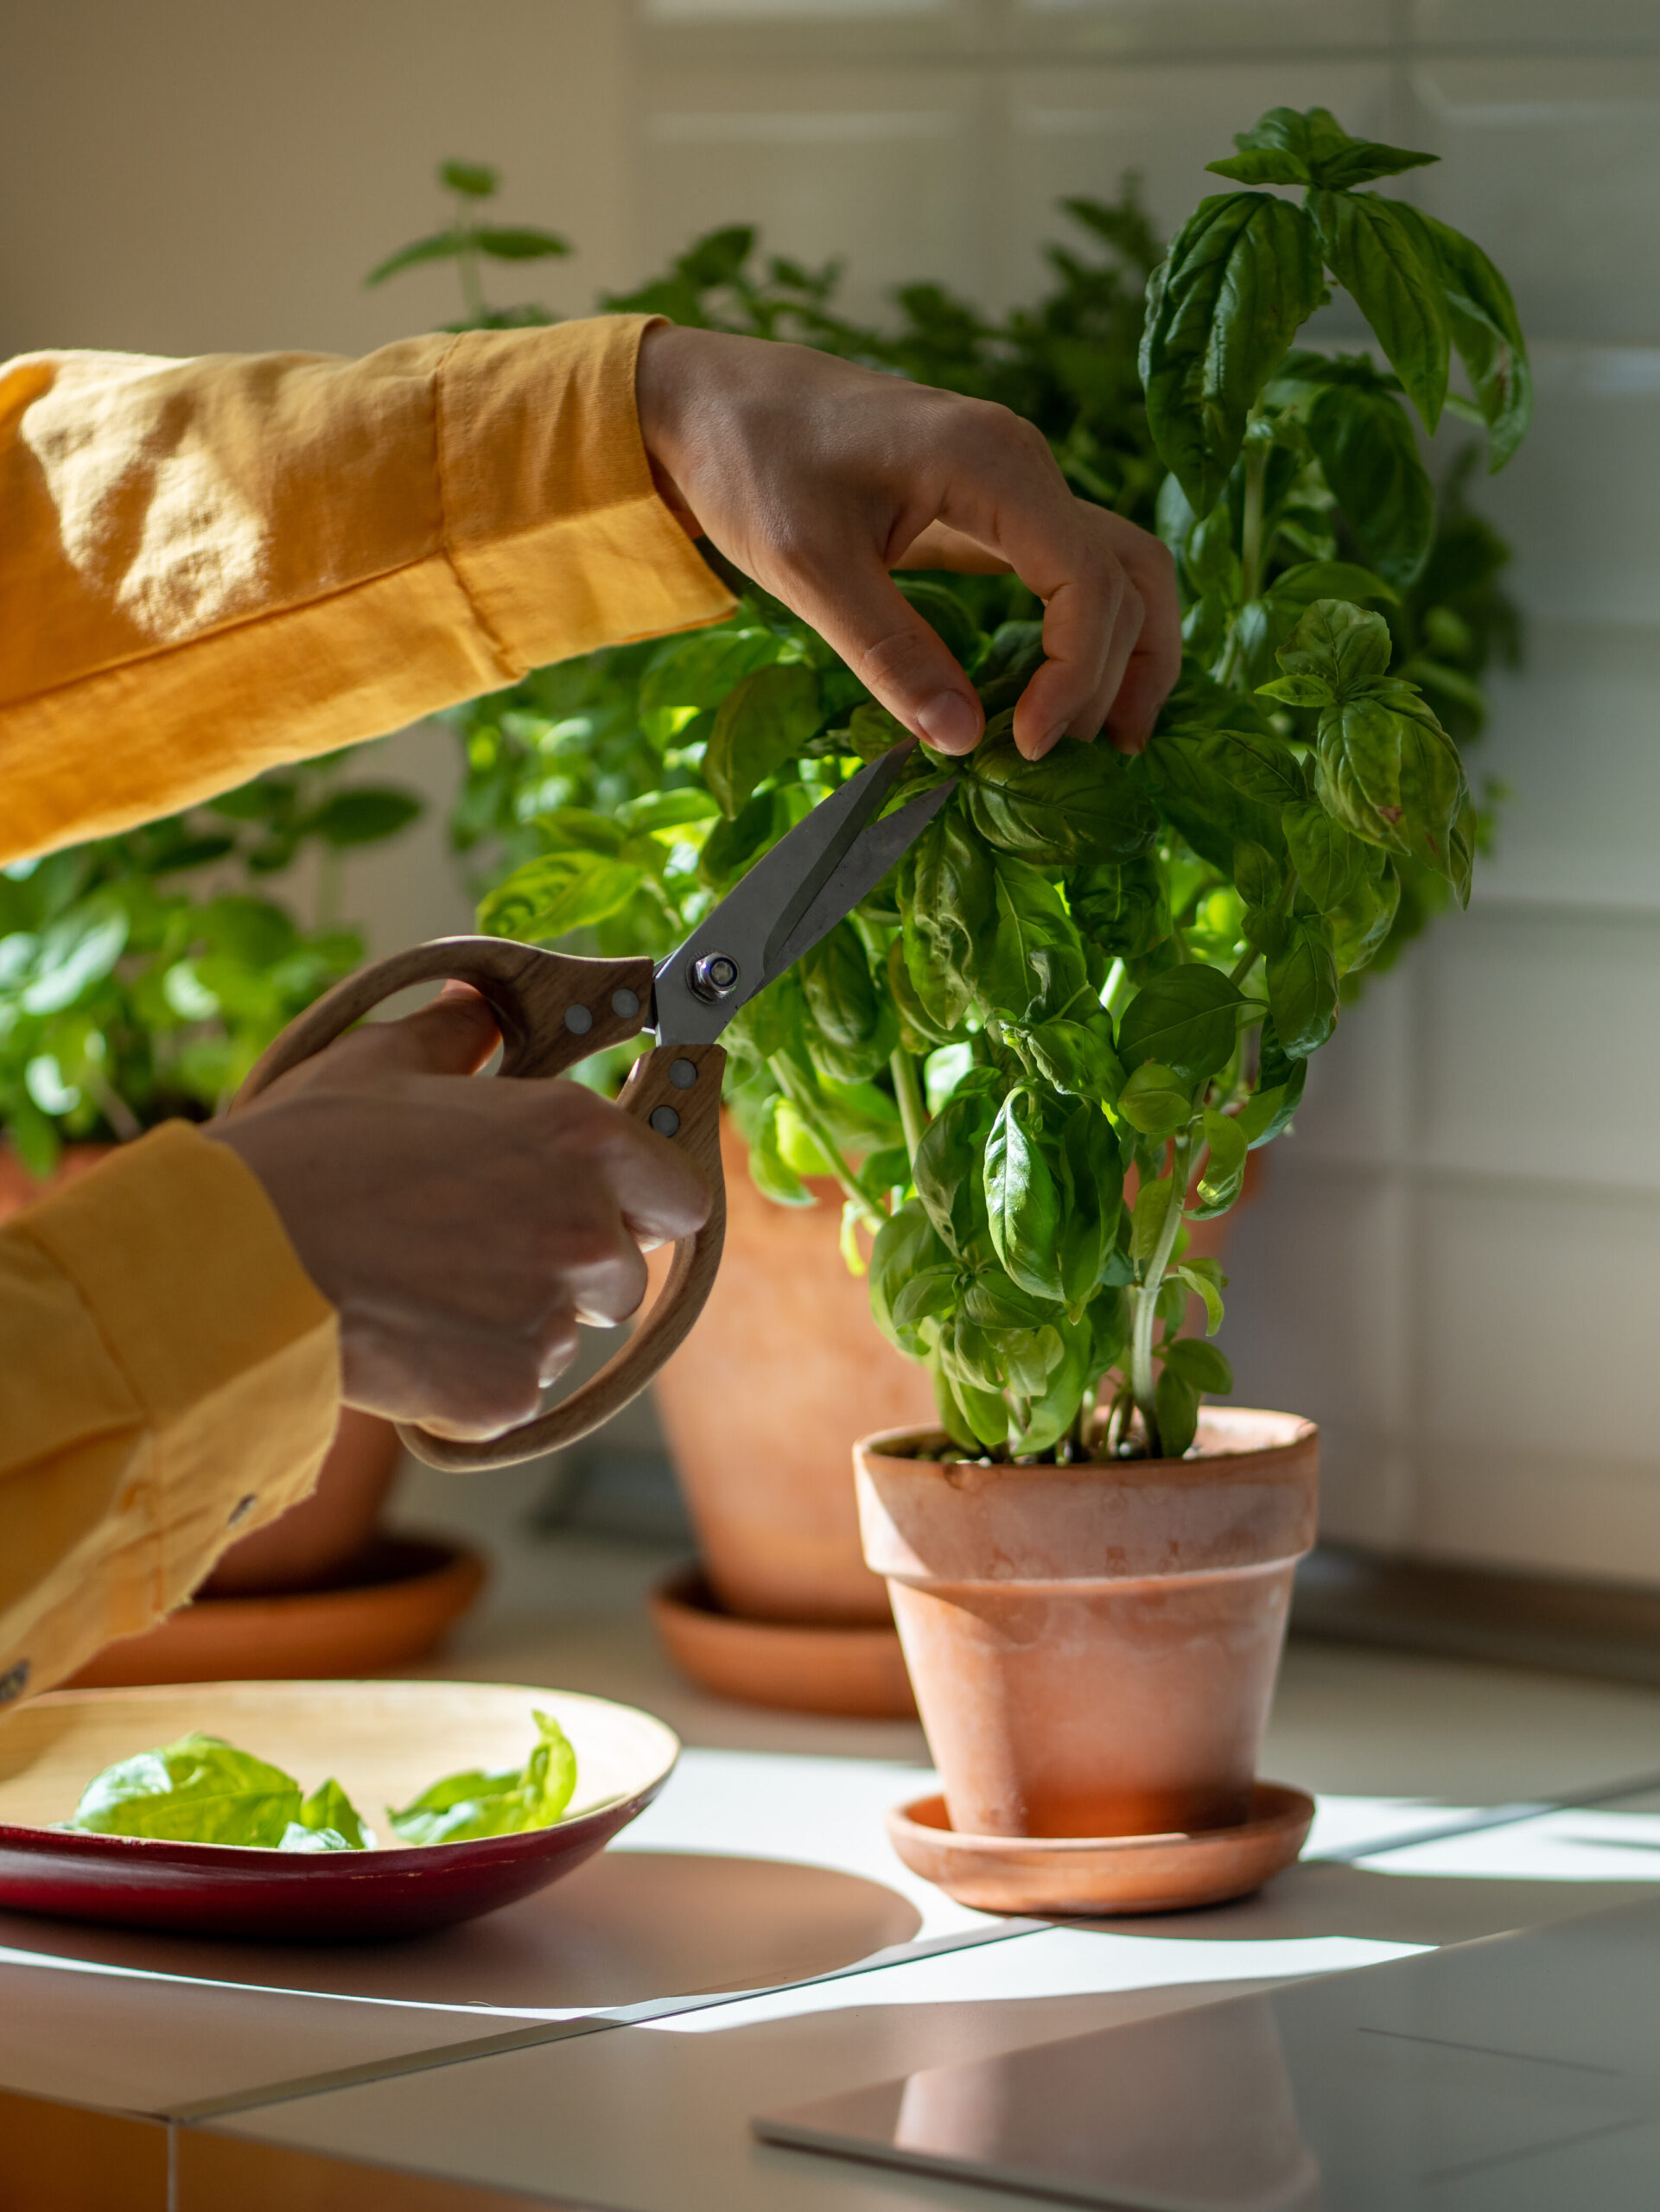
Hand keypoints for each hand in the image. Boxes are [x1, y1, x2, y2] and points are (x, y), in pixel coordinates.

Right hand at [208, 990, 709, 1439]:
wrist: (232, 1267)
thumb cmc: (304, 1157)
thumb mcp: (380, 1065)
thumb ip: (455, 1037)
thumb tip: (477, 1012)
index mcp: (579, 1137)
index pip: (679, 1194)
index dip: (642, 1203)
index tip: (603, 1206)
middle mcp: (586, 1228)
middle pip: (624, 1274)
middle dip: (571, 1271)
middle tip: (481, 1252)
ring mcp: (552, 1317)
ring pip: (565, 1335)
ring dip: (517, 1325)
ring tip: (426, 1293)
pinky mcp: (511, 1391)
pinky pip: (513, 1392)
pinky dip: (472, 1382)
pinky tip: (407, 1342)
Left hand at [635, 324, 1180, 760]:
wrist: (712, 398)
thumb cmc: (750, 462)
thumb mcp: (807, 567)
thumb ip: (887, 651)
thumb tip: (962, 741)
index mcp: (994, 465)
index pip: (1089, 582)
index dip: (1074, 676)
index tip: (1023, 747)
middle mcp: (1024, 465)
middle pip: (1126, 578)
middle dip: (1111, 677)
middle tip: (1064, 763)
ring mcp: (1015, 483)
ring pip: (1119, 569)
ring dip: (1127, 654)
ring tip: (1106, 742)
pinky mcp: (992, 507)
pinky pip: (1074, 568)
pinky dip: (1088, 632)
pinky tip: (1061, 696)